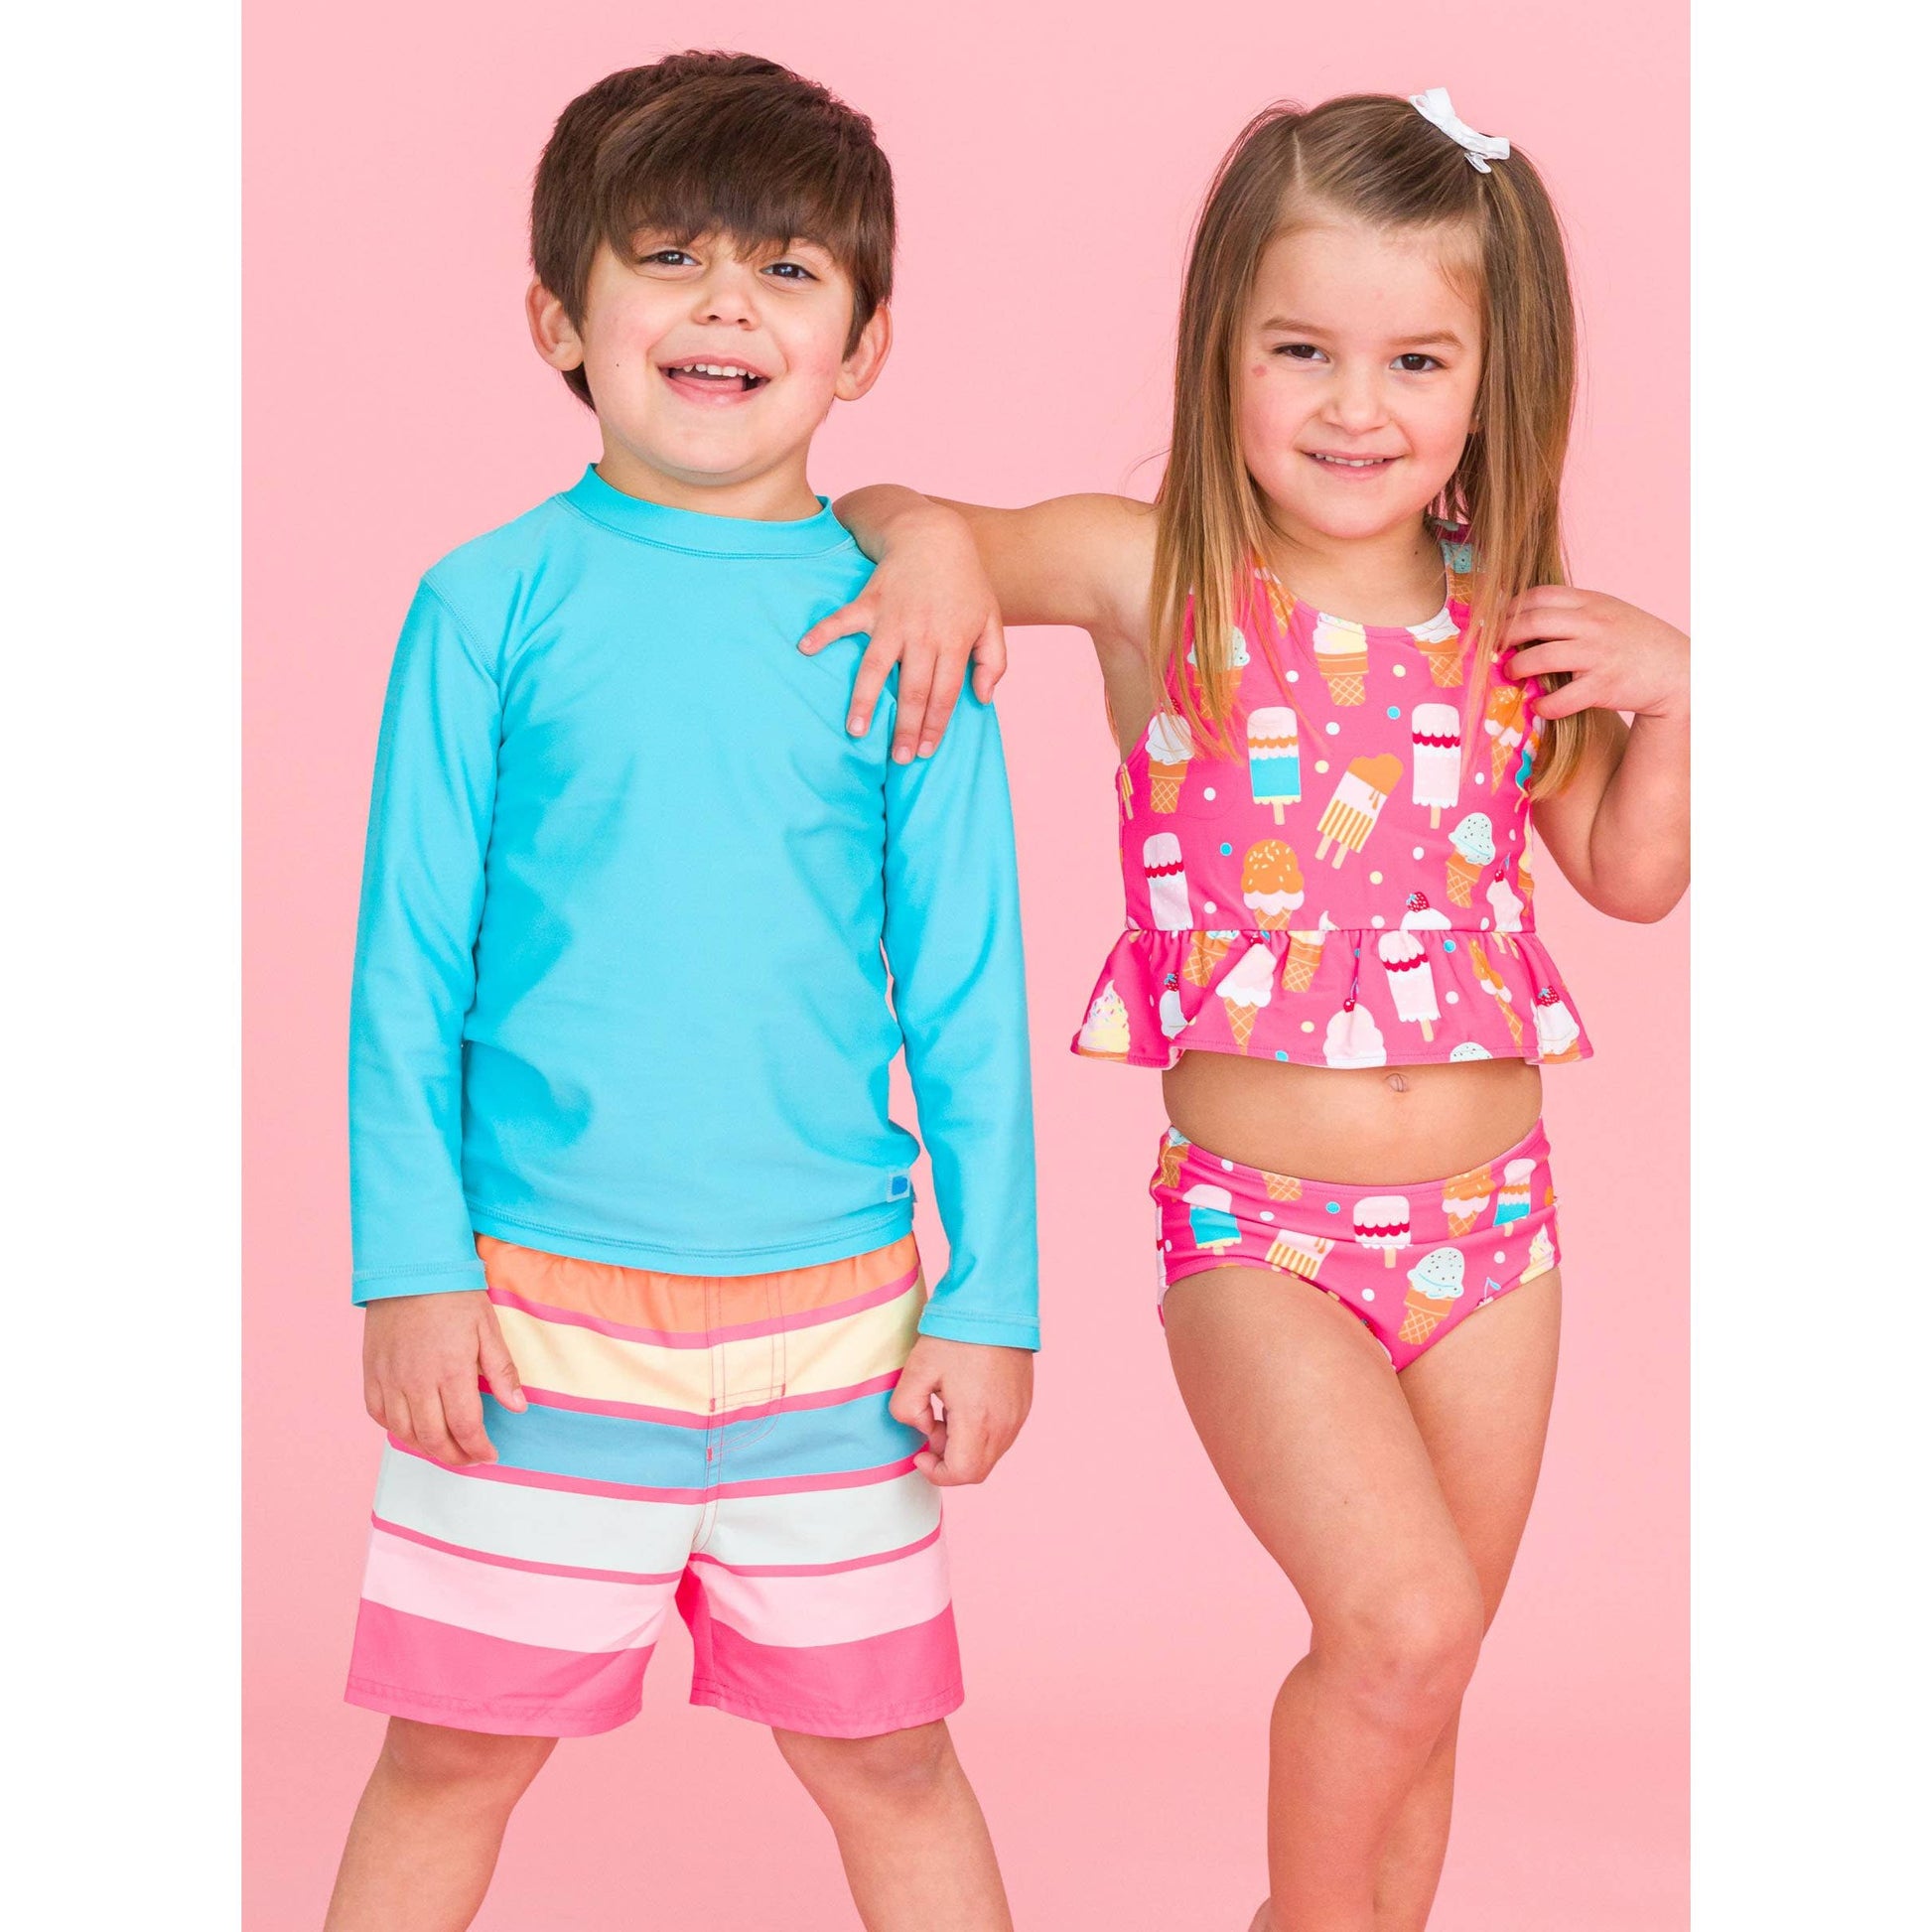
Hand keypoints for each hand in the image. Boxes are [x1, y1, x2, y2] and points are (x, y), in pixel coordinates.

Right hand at [363, 1290, 526, 1466]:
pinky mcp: (372, 1373)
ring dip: (427, 1448)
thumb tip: (518, 1407)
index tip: (490, 1455)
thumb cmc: (453, 1295)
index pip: (465, 1427)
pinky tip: (413, 1429)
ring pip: (405, 1433)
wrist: (409, 1269)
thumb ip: (502, 1371)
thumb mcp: (487, 1328)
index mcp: (451, 1371)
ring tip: (446, 1449)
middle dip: (456, 1456)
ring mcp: (390, 1379)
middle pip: (434, 1438)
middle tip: (470, 1458)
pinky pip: (379, 1414)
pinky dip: (396, 1429)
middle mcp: (417, 1382)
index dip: (478, 1448)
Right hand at [798, 504, 1006, 761]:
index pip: (944, 693)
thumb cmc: (964, 583)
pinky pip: (843, 619)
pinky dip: (823, 632)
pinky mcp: (869, 601)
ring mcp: (893, 618)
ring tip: (856, 730)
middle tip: (899, 758)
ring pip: (877, 666)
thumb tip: (984, 699)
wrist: (935, 536)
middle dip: (906, 727)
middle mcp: (922, 634)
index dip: (935, 725)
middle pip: (913, 690)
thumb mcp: (990, 620)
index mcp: (953, 642)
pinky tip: (805, 648)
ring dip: (865, 700)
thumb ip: (993, 661)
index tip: (924, 752)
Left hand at [889, 1336, 1032, 1486]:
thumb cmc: (955, 1336)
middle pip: (977, 1470)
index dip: (936, 1472)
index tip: (920, 1452)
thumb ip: (906, 1410)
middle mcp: (1005, 1424)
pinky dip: (981, 1432)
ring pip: (991, 1454)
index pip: (962, 1473)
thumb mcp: (916, 1371)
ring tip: (948, 1409)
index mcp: (978, 1420)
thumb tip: (923, 1428)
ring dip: (966, 1446)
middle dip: (949, 1460)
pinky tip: (967, 1401)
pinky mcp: (1024, 1403)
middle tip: (933, 1426)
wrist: (994, 1306)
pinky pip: (1002, 1435)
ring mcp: (1018, 1414)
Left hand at [1500, 587, 1687, 722]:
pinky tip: (1539, 705)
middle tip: (1496, 649)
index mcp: (1593, 602)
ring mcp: (1598, 655)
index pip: (1540, 595)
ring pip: (1541, 658)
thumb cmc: (1638, 641)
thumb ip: (1575, 611)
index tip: (1498, 620)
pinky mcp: (1603, 686)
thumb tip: (1528, 616)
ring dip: (1517, 668)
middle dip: (1504, 636)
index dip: (1512, 608)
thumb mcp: (1610, 612)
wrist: (1679, 670)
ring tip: (1512, 673)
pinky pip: (1561, 698)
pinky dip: (1544, 705)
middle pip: (1532, 622)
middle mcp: (1594, 624)